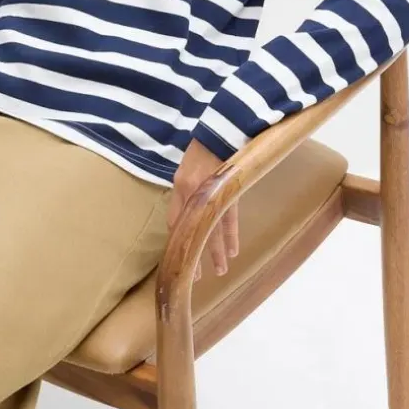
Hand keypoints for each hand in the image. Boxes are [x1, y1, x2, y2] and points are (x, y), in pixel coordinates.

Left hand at [167, 139, 239, 283]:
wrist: (221, 131)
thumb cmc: (202, 151)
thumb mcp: (185, 170)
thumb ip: (184, 192)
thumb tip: (187, 215)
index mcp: (180, 188)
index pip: (175, 222)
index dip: (178, 241)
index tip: (180, 257)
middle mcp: (193, 195)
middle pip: (192, 232)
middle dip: (195, 256)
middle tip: (196, 277)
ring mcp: (212, 195)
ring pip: (213, 231)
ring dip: (216, 253)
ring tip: (221, 271)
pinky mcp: (230, 194)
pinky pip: (230, 220)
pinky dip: (231, 236)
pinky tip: (233, 251)